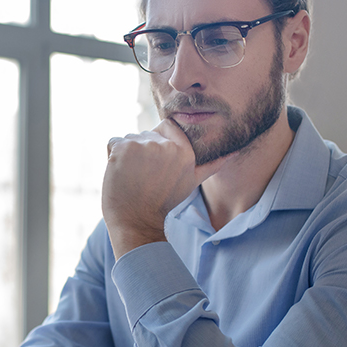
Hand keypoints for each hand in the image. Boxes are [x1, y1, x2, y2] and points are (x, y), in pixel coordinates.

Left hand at [102, 119, 226, 257]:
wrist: (137, 221)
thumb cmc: (163, 202)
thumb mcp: (192, 182)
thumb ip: (212, 165)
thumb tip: (233, 152)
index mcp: (184, 151)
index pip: (168, 125)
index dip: (159, 141)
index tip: (155, 162)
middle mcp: (165, 146)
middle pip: (147, 134)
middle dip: (143, 151)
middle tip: (144, 175)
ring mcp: (142, 145)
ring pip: (130, 139)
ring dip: (127, 154)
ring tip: (133, 176)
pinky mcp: (122, 148)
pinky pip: (113, 143)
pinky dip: (112, 156)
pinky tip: (120, 173)